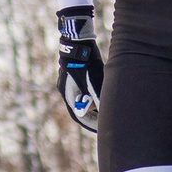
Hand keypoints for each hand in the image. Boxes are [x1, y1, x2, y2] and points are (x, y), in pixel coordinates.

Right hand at [55, 5, 102, 126]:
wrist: (77, 40)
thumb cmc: (86, 62)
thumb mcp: (94, 81)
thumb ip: (98, 99)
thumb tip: (104, 113)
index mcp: (69, 95)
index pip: (80, 116)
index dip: (91, 124)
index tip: (101, 130)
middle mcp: (66, 90)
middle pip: (80, 109)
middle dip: (92, 116)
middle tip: (105, 122)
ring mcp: (68, 83)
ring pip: (81, 99)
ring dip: (92, 106)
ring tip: (105, 109)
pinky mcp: (73, 76)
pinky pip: (82, 91)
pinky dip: (91, 96)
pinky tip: (100, 94)